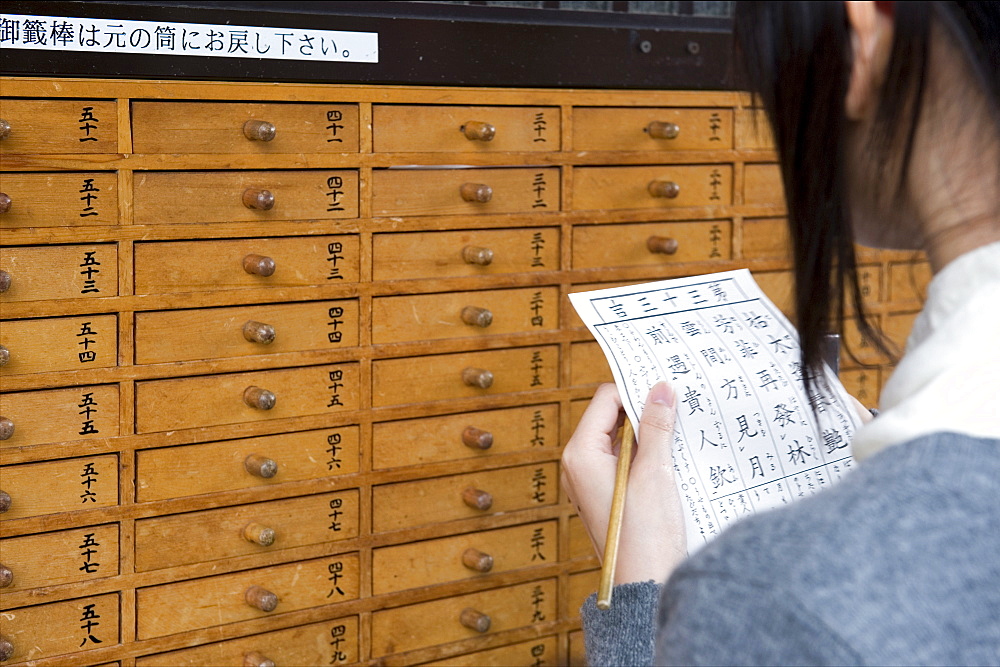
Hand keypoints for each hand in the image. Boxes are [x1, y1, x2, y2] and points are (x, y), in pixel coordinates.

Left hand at [561, 382, 686, 584]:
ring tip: (679, 430)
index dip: (635, 390)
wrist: (645, 586)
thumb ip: (656, 426)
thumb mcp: (654, 472)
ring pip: (619, 440)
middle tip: (677, 404)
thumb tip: (660, 388)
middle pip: (610, 418)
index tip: (667, 388)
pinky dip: (645, 454)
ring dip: (648, 432)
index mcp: (580, 454)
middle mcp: (578, 465)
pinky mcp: (606, 497)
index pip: (606, 400)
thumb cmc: (645, 535)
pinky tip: (671, 456)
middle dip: (642, 410)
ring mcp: (590, 482)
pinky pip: (623, 462)